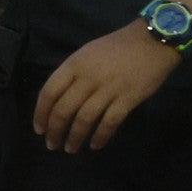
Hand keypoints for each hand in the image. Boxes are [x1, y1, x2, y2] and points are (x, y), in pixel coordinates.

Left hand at [31, 21, 182, 153]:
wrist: (152, 41)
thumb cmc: (117, 47)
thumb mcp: (87, 53)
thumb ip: (73, 74)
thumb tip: (60, 99)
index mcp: (74, 64)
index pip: (49, 92)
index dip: (41, 113)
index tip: (39, 129)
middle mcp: (87, 78)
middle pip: (64, 109)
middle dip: (55, 130)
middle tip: (52, 145)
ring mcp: (108, 89)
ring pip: (84, 119)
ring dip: (75, 137)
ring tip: (70, 149)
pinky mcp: (128, 99)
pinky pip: (110, 122)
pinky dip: (100, 136)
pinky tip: (95, 145)